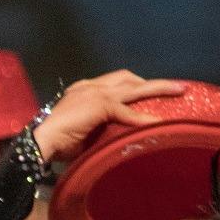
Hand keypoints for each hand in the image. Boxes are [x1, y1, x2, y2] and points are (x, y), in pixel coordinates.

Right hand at [31, 71, 187, 163]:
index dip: (133, 84)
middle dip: (152, 82)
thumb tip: (112, 138)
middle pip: (127, 77)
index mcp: (82, 90)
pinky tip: (159, 122)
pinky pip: (127, 111)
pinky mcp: (99, 105)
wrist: (41, 142)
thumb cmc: (54, 142)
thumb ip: (96, 127)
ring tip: (179, 91)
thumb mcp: (79, 130)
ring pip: (133, 87)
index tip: (147, 90)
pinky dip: (144, 117)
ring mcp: (95, 93)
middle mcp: (89, 87)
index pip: (113, 81)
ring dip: (158, 88)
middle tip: (174, 87)